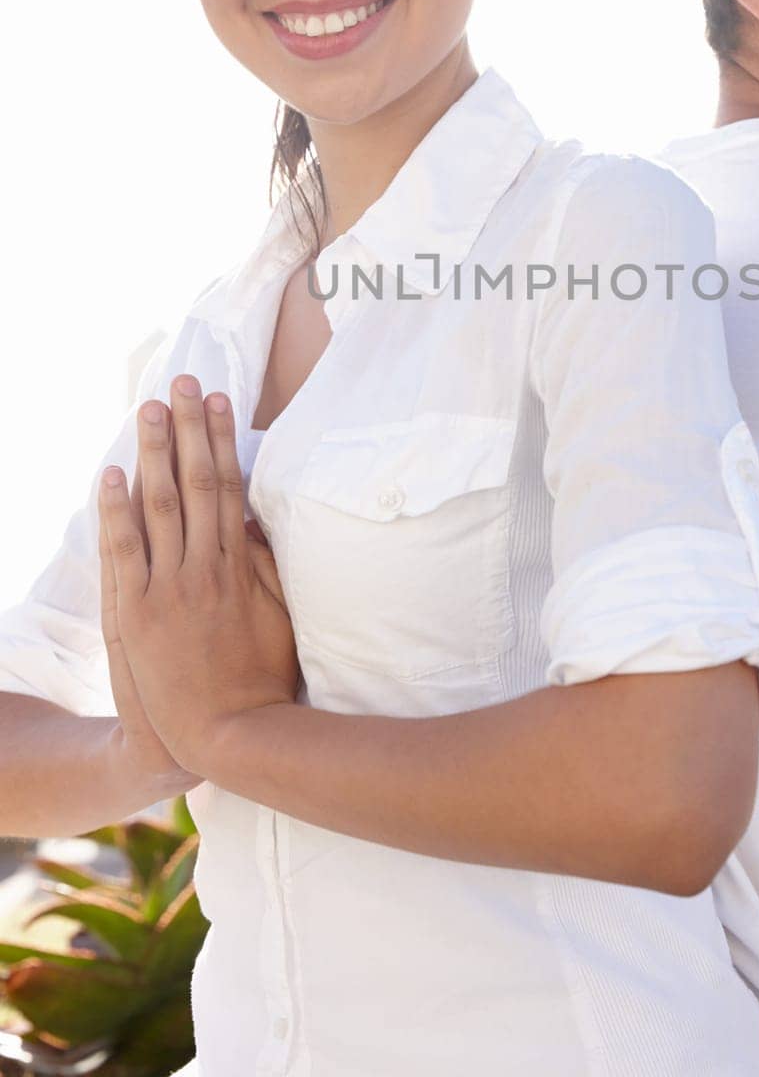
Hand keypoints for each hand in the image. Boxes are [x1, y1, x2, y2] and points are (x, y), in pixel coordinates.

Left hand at [99, 376, 300, 776]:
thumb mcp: (283, 617)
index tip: (220, 401)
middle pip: (197, 484)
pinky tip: (111, 474)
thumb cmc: (262, 680)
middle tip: (184, 384)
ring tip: (149, 409)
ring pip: (159, 506)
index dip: (224, 441)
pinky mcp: (134, 615)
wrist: (223, 737)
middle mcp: (204, 570)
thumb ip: (269, 565)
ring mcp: (167, 591)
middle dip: (189, 430)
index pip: (231, 488)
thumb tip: (256, 518)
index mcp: (240, 568)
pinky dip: (116, 510)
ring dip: (154, 453)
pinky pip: (123, 551)